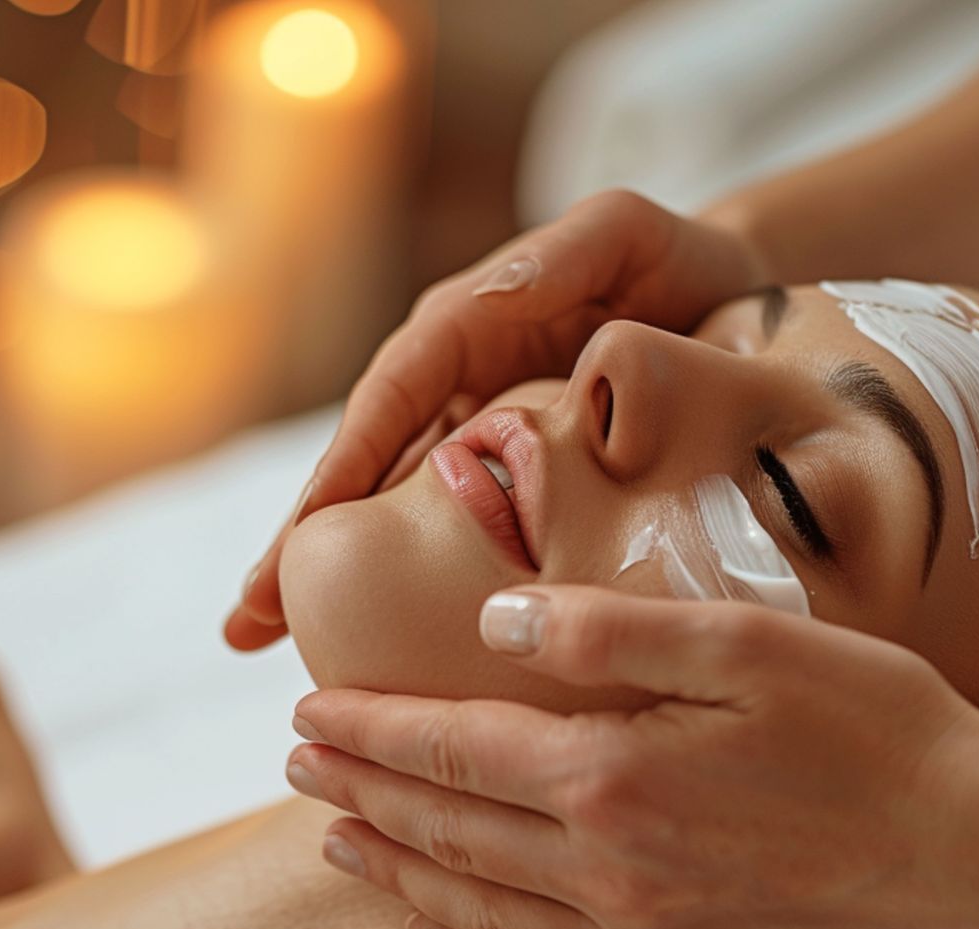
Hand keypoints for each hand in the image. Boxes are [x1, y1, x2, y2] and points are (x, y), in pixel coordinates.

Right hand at [224, 191, 770, 650]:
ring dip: (332, 576)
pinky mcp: (512, 476)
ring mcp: (475, 434)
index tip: (297, 545)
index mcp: (462, 325)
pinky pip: (453, 531)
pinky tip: (384, 644)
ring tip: (271, 644)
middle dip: (299, 547)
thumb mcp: (624, 233)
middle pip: (362, 472)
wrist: (733, 294)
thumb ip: (563, 254)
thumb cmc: (676, 256)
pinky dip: (411, 581)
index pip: (385, 405)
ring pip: (394, 514)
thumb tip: (489, 292)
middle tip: (245, 624)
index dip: (337, 476)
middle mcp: (451, 383)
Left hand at [286, 586, 978, 928]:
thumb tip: (494, 624)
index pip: (452, 750)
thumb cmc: (873, 725)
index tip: (307, 707)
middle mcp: (607, 873)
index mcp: (614, 778)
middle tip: (293, 761)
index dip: (371, 728)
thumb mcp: (746, 641)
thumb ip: (609, 631)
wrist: (975, 848)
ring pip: (474, 908)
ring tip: (332, 840)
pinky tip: (438, 921)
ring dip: (394, 870)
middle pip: (445, 829)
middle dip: (358, 792)